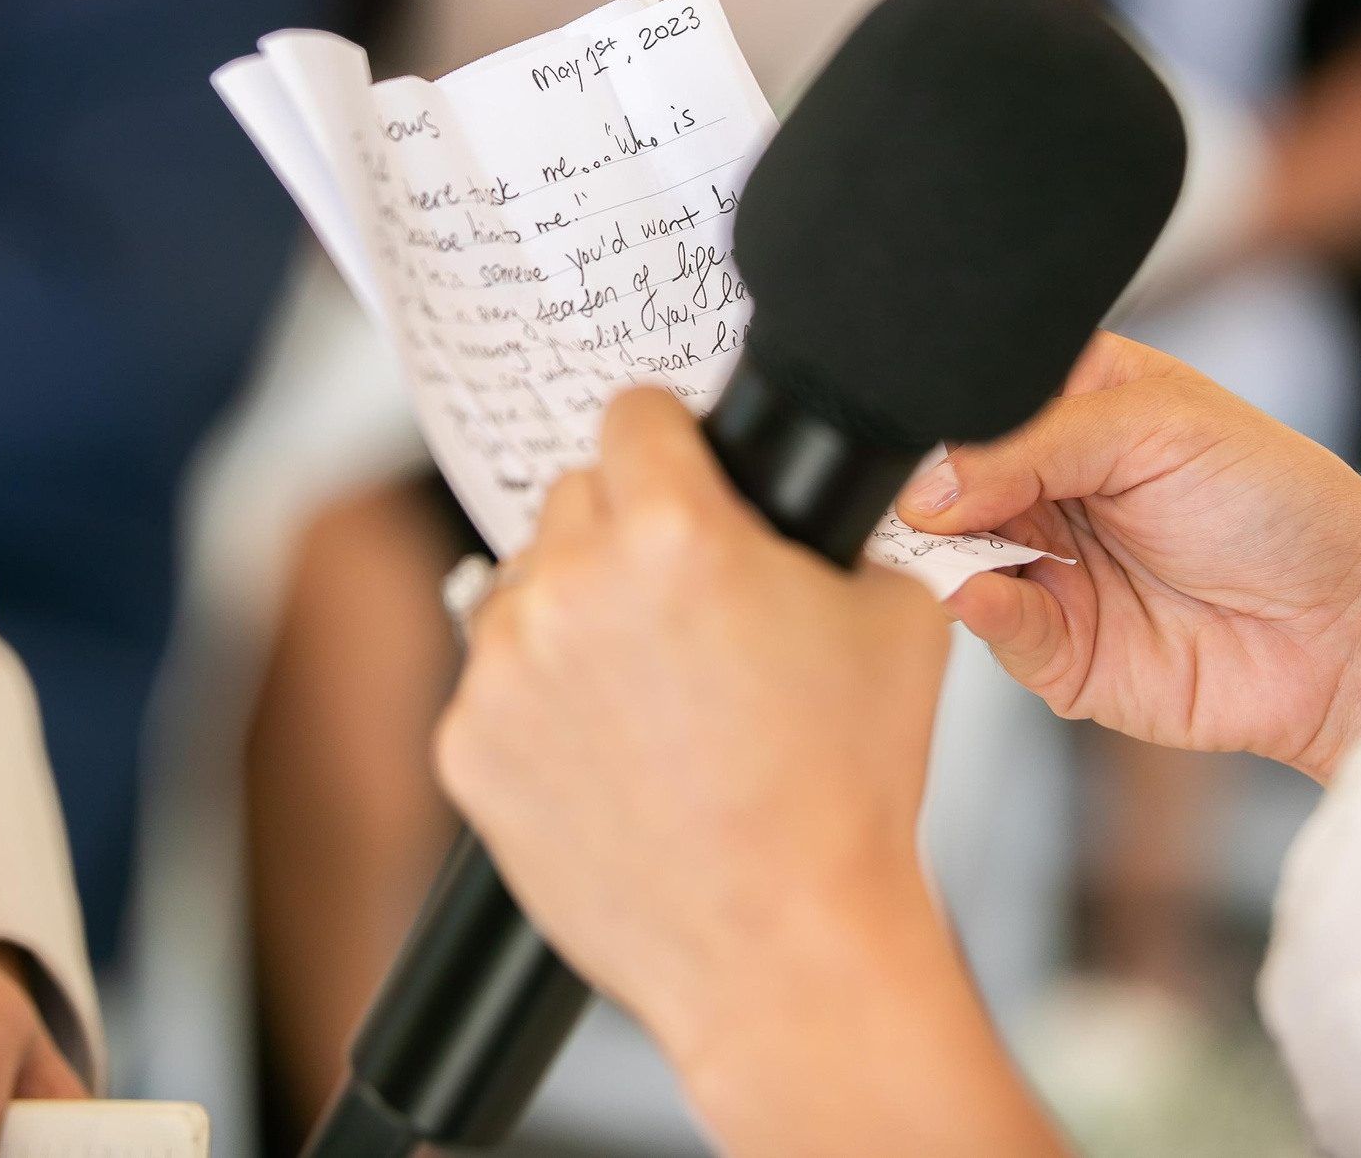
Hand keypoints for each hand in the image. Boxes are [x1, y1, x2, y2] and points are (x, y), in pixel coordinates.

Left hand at [435, 387, 955, 1083]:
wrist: (786, 948)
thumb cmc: (846, 796)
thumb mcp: (895, 612)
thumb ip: (839, 522)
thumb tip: (814, 483)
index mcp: (672, 532)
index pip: (634, 411)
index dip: (671, 440)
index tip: (678, 468)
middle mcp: (573, 586)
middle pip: (578, 498)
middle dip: (627, 537)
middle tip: (686, 612)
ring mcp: (505, 668)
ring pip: (526, 587)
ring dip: (575, 616)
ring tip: (652, 697)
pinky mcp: (466, 745)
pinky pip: (494, 682)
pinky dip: (539, 704)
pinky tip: (611, 753)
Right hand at [898, 333, 1360, 778]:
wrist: (1349, 628)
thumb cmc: (1283, 506)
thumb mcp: (1157, 428)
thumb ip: (1032, 444)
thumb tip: (929, 486)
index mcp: (1069, 406)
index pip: (971, 401)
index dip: (941, 418)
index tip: (921, 436)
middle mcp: (1047, 485)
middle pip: (945, 483)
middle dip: (931, 491)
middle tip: (929, 497)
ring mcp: (1046, 567)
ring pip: (951, 556)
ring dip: (943, 551)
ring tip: (956, 542)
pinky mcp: (1055, 649)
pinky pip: (992, 627)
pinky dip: (978, 609)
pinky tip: (984, 590)